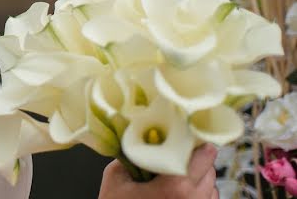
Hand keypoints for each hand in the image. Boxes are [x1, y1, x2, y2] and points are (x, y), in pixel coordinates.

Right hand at [98, 144, 218, 198]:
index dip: (197, 144)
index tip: (190, 137)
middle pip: (209, 170)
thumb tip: (143, 139)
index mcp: (175, 187)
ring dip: (201, 178)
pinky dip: (200, 194)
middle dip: (197, 160)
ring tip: (180, 175)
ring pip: (212, 188)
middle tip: (181, 153)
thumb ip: (132, 156)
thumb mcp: (116, 177)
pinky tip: (181, 192)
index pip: (203, 157)